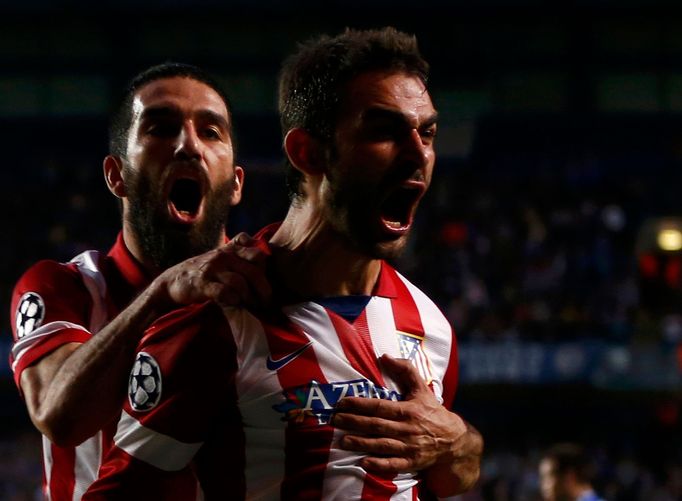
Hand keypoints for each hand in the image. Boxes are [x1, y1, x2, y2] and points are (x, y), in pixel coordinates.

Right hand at [155, 232, 271, 309]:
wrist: (172, 280)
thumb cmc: (202, 270)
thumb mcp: (221, 255)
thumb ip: (239, 251)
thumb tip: (262, 253)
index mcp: (230, 249)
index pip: (257, 254)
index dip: (265, 269)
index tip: (263, 281)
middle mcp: (223, 257)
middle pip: (253, 271)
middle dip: (263, 288)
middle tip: (265, 302)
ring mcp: (212, 270)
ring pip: (240, 283)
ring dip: (249, 297)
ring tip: (251, 306)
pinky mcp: (202, 284)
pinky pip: (224, 292)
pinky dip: (232, 300)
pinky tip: (234, 304)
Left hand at [332, 354, 464, 473]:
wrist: (454, 439)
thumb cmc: (432, 411)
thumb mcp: (421, 388)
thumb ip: (405, 370)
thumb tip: (384, 356)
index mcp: (408, 410)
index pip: (379, 406)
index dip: (359, 405)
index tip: (342, 403)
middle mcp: (407, 428)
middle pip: (376, 425)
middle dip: (354, 422)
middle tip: (335, 420)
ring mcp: (410, 447)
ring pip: (382, 445)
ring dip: (361, 443)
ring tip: (342, 441)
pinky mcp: (412, 462)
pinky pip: (394, 465)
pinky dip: (379, 464)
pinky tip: (364, 462)